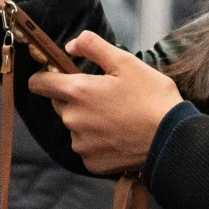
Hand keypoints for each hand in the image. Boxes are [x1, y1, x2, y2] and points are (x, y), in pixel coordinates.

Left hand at [26, 31, 181, 174]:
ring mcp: (80, 143)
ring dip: (87, 121)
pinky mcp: (90, 163)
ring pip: (74, 126)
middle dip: (75, 98)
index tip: (59, 76)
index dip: (46, 77)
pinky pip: (86, 147)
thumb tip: (70, 45)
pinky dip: (98, 142)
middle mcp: (72, 119)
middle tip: (104, 96)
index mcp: (77, 92)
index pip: (39, 83)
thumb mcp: (126, 62)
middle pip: (59, 104)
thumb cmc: (151, 98)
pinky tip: (118, 136)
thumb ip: (93, 47)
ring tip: (116, 118)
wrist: (170, 140)